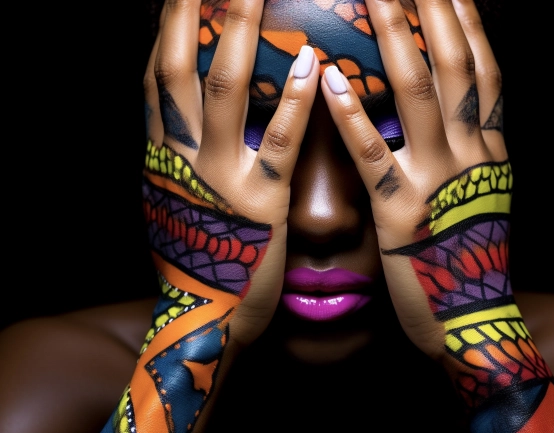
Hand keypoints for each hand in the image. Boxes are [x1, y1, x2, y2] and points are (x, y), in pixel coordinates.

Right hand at [103, 0, 318, 430]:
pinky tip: (310, 63)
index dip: (166, 22)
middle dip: (191, 8)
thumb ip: (178, 151)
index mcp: (160, 152)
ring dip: (238, 32)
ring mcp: (218, 178)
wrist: (204, 314)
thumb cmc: (197, 253)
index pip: (156, 72)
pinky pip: (276, 145)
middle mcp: (180, 155)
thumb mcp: (174, 195)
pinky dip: (290, 101)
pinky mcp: (260, 205)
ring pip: (221, 91)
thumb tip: (186, 109)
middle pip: (177, 64)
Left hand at [321, 0, 505, 358]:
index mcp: (489, 148)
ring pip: (420, 94)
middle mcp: (470, 153)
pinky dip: (353, 116)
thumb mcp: (483, 194)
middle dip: (434, 8)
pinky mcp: (401, 215)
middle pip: (455, 63)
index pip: (483, 66)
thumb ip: (471, 148)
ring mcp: (437, 181)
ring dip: (397, 38)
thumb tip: (456, 106)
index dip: (467, 19)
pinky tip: (329, 80)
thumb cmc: (470, 257)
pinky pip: (375, 157)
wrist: (473, 320)